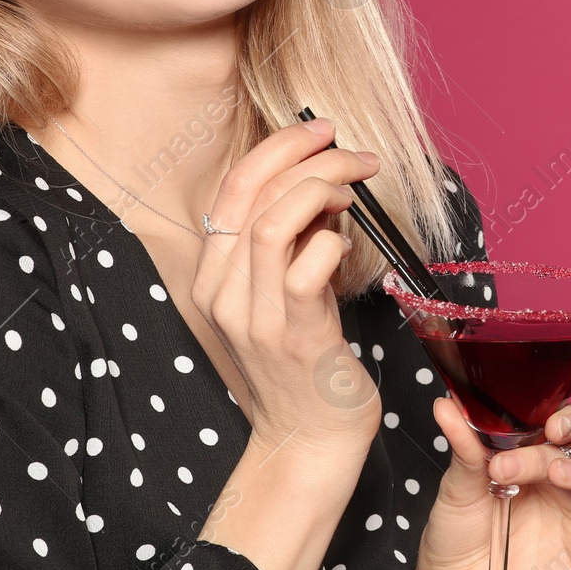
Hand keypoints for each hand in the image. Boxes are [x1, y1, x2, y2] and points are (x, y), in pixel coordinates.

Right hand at [189, 117, 381, 454]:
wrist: (310, 438)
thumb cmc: (308, 360)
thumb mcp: (289, 291)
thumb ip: (295, 241)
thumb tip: (323, 185)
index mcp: (215, 275)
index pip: (234, 186)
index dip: (279, 148)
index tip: (321, 130)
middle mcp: (223, 293)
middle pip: (252, 192)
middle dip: (307, 155)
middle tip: (353, 152)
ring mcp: (255, 317)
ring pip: (274, 223)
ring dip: (322, 190)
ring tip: (355, 190)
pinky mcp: (295, 337)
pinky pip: (307, 269)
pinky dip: (334, 241)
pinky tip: (351, 243)